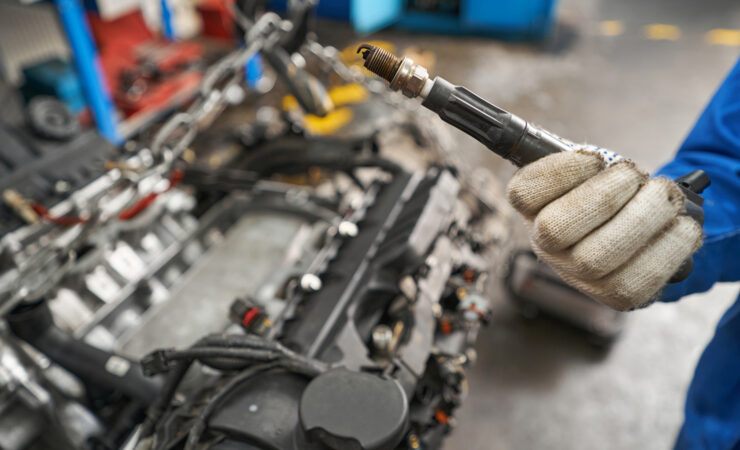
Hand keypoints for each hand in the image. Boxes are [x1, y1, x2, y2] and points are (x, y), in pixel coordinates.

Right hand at [506, 149, 702, 310]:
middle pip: (555, 229)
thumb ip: (590, 162)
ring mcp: (575, 275)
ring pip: (595, 258)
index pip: (523, 193)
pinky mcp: (612, 296)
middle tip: (637, 175)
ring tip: (666, 197)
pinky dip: (668, 249)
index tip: (596, 158)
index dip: (560, 173)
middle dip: (605, 196)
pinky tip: (683, 227)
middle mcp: (545, 245)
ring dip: (641, 219)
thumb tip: (605, 162)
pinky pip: (635, 281)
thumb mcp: (594, 170)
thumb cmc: (613, 192)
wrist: (641, 232)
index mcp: (534, 207)